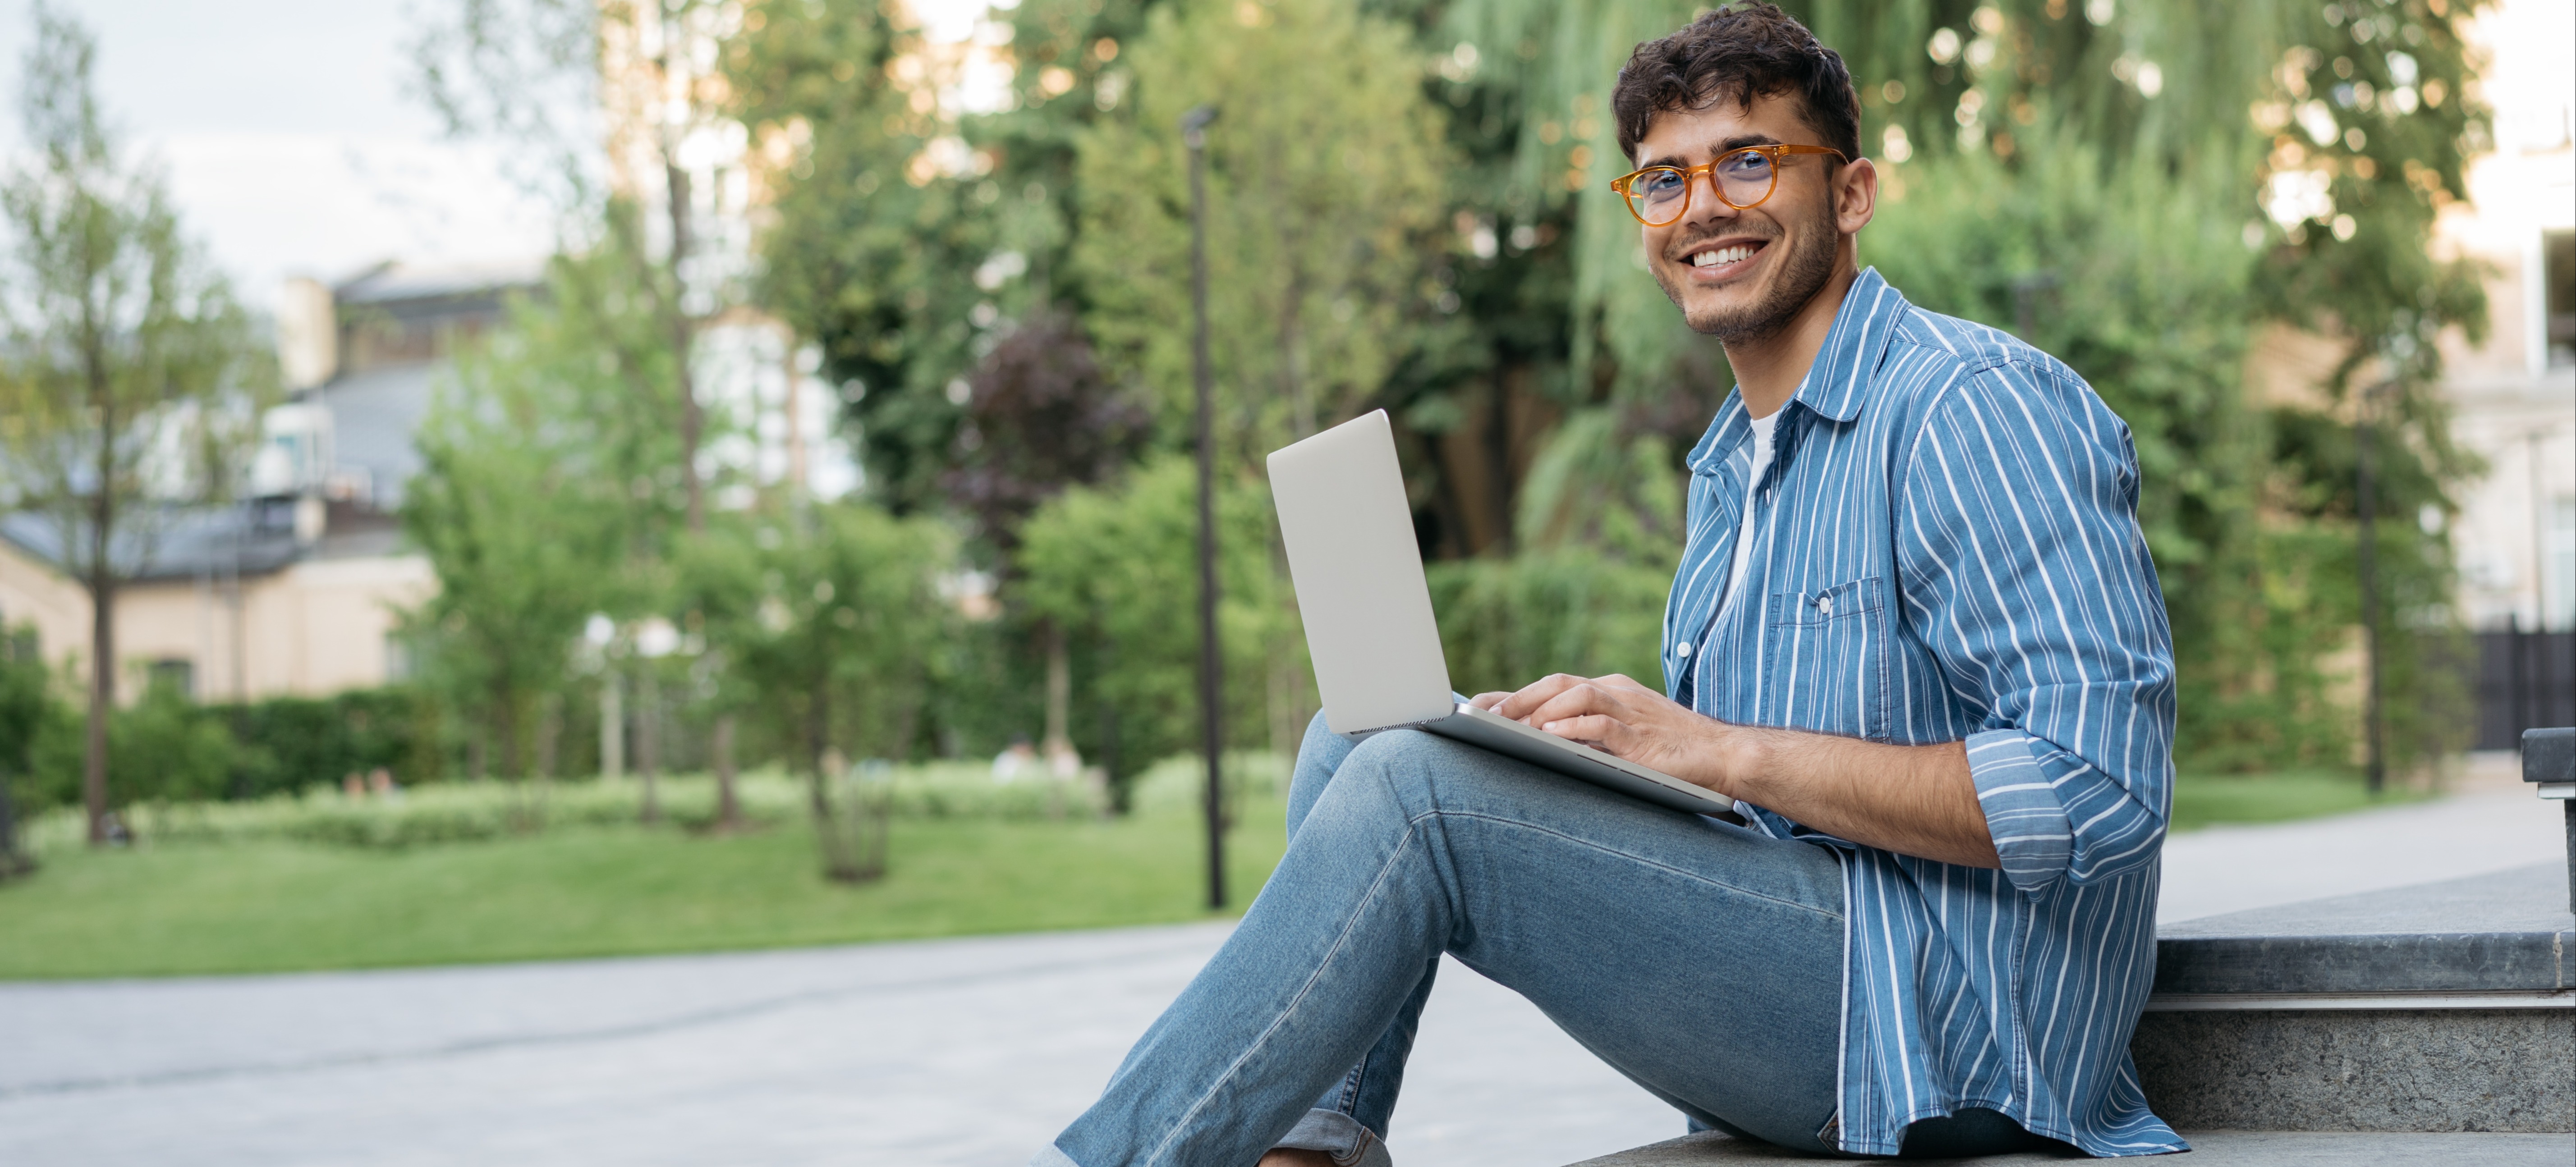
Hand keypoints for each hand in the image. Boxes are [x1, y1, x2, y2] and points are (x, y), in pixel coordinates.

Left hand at [1472, 674, 1737, 795]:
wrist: (1724, 755)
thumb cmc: (1672, 749)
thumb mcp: (1624, 733)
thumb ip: (1589, 731)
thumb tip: (1541, 739)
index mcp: (1612, 691)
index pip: (1556, 684)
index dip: (1517, 693)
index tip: (1481, 704)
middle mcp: (1618, 694)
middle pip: (1560, 683)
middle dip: (1520, 697)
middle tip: (1488, 713)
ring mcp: (1631, 713)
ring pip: (1578, 696)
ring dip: (1542, 709)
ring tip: (1513, 724)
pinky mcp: (1643, 738)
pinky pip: (1603, 725)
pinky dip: (1574, 729)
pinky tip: (1551, 737)